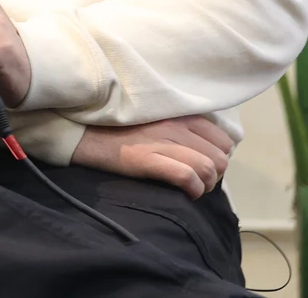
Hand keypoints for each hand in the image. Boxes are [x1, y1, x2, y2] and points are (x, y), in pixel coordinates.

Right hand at [71, 116, 232, 199]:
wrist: (85, 134)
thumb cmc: (121, 130)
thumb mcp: (157, 120)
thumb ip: (183, 128)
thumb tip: (209, 149)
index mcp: (179, 115)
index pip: (223, 140)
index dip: (219, 157)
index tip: (205, 165)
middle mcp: (175, 126)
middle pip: (220, 158)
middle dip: (215, 175)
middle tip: (199, 181)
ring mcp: (162, 142)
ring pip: (208, 169)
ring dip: (205, 185)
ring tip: (193, 189)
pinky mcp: (147, 159)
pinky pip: (186, 177)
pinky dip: (193, 189)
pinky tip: (186, 193)